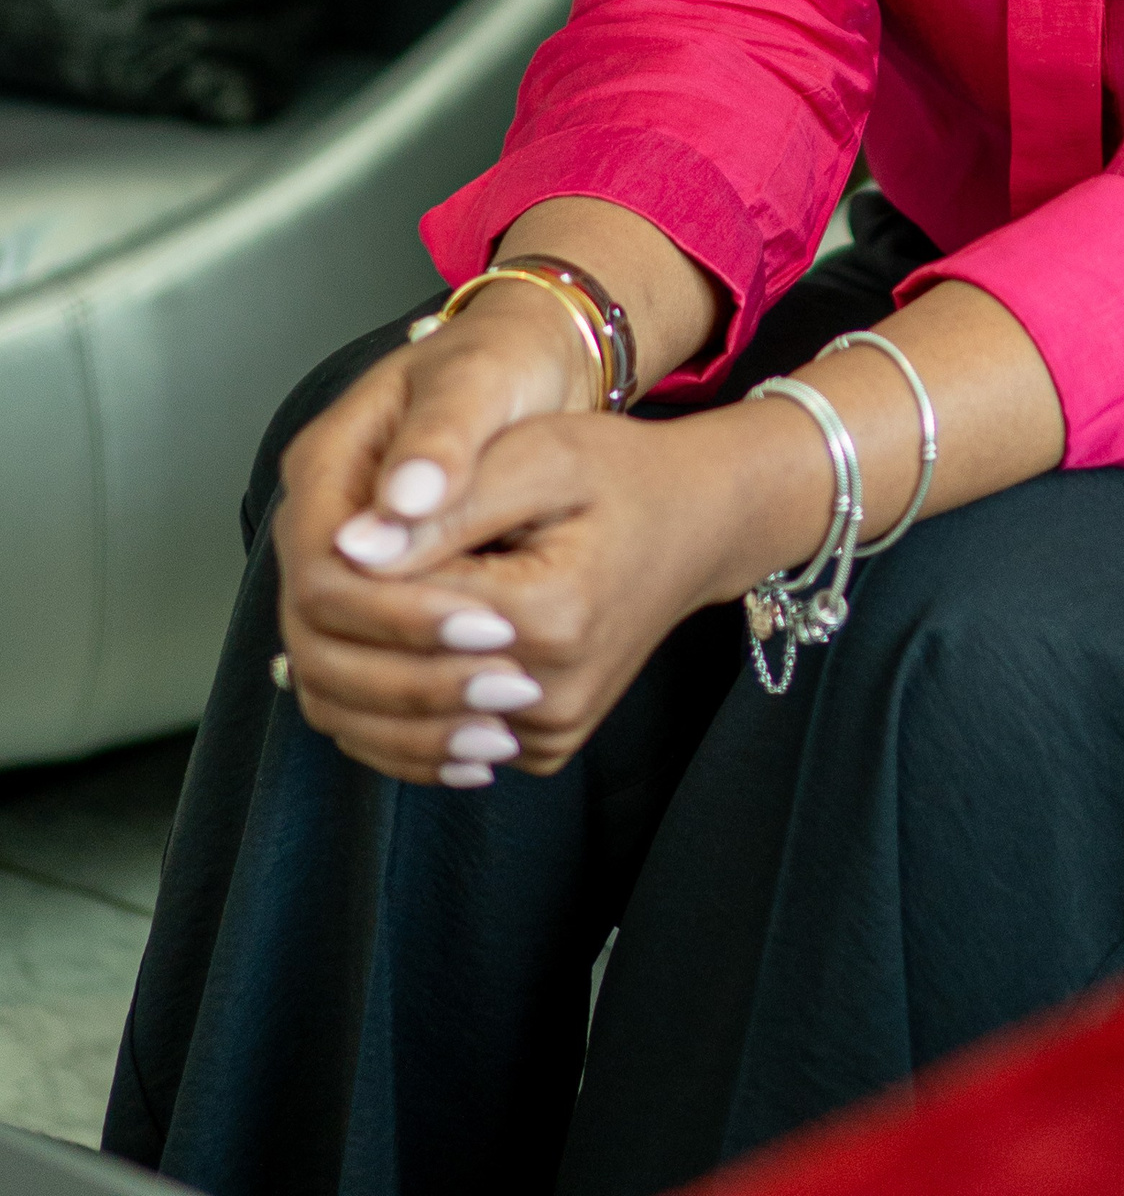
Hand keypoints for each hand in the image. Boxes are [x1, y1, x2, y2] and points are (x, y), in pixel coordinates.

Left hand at [272, 405, 808, 781]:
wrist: (696, 526)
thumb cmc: (618, 476)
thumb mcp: (540, 454)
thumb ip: (449, 502)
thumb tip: (349, 547)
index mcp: (552, 618)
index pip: (405, 605)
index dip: (368, 557)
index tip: (361, 513)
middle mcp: (553, 697)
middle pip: (399, 671)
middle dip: (361, 615)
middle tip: (356, 553)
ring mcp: (549, 734)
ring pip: (410, 717)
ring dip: (377, 660)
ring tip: (384, 592)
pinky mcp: (544, 748)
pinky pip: (443, 737)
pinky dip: (412, 692)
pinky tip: (420, 635)